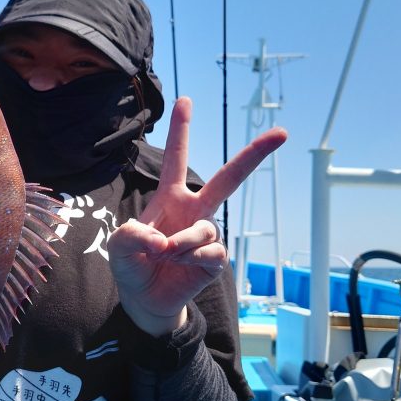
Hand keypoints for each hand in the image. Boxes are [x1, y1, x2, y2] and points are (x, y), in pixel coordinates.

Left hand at [108, 97, 286, 335]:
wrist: (145, 300)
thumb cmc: (132, 265)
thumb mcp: (118, 247)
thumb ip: (131, 236)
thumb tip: (163, 240)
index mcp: (170, 197)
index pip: (177, 157)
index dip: (181, 129)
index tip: (185, 99)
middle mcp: (194, 210)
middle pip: (229, 178)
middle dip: (254, 155)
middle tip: (282, 132)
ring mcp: (207, 234)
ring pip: (207, 227)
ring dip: (184, 242)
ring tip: (166, 254)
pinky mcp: (214, 259)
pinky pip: (212, 252)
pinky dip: (193, 258)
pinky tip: (182, 265)